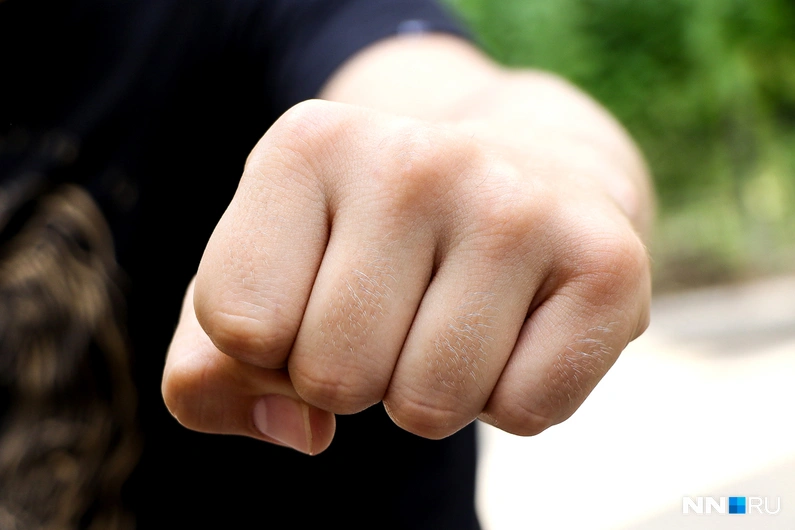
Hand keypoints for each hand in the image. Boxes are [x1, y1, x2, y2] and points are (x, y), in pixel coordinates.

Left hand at [162, 98, 650, 454]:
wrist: (525, 174)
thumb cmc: (375, 242)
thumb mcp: (263, 279)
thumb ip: (212, 369)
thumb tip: (296, 431)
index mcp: (305, 145)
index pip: (239, 327)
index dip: (273, 349)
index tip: (320, 294)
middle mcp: (410, 158)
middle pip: (333, 378)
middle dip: (358, 375)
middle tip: (402, 305)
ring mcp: (515, 203)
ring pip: (428, 409)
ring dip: (432, 391)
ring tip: (460, 311)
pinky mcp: (607, 258)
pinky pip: (525, 413)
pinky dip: (513, 399)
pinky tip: (523, 323)